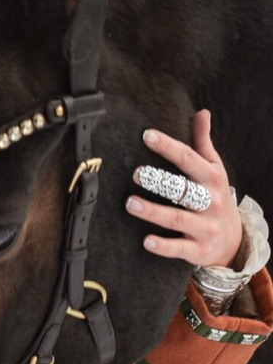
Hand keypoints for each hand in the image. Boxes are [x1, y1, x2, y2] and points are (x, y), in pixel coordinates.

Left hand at [126, 109, 242, 266]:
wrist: (233, 242)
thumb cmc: (215, 198)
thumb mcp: (214, 169)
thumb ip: (203, 143)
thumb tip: (202, 112)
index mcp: (212, 179)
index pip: (189, 159)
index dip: (168, 146)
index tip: (147, 135)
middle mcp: (210, 202)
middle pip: (184, 189)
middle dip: (160, 181)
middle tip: (135, 173)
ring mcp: (205, 227)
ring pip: (177, 219)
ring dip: (153, 212)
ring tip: (130, 203)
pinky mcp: (198, 250)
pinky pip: (179, 249)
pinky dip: (163, 246)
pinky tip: (146, 241)